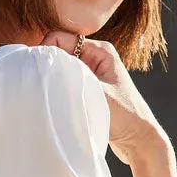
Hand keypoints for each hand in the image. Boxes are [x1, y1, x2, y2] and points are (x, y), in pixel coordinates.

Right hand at [40, 29, 168, 165]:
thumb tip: (45, 67)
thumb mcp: (98, 92)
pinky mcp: (87, 89)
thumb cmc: (125, 115)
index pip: (61, 38)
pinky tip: (55, 100)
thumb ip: (73, 76)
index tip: (38, 70)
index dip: (45, 50)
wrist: (139, 139)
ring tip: (47, 93)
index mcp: (100, 50)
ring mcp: (90, 74)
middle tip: (39, 83)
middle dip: (48, 65)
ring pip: (60, 68)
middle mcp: (94, 57)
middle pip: (59, 51)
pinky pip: (65, 82)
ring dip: (53, 79)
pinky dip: (58, 89)